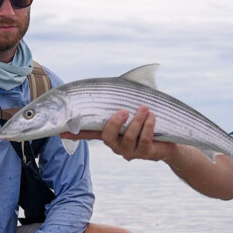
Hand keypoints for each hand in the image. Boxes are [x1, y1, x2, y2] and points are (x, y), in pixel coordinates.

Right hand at [62, 106, 176, 161]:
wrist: (171, 141)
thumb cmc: (149, 121)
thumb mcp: (136, 108)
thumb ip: (124, 97)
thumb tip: (121, 80)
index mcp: (110, 133)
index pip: (89, 133)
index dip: (75, 133)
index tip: (61, 133)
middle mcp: (117, 144)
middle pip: (108, 136)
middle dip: (115, 122)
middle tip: (124, 110)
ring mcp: (131, 151)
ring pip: (128, 137)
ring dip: (136, 121)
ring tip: (145, 108)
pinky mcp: (146, 153)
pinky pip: (144, 140)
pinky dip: (148, 126)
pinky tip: (152, 117)